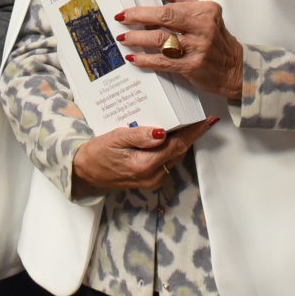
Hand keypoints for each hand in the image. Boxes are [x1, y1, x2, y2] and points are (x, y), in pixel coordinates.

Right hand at [72, 118, 218, 190]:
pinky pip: (166, 161)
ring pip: (173, 156)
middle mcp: (152, 176)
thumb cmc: (98, 153)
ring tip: (184, 122)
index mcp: (145, 165)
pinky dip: (169, 148)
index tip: (208, 120)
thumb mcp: (116, 138)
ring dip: (179, 140)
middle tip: (197, 115)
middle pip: (178, 151)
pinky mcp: (149, 179)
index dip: (194, 132)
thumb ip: (139, 136)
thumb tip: (162, 133)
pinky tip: (167, 136)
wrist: (86, 172)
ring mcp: (152, 180)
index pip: (177, 145)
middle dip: (189, 133)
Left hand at [119, 0, 242, 99]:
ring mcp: (199, 48)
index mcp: (205, 11)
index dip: (145, 10)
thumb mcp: (202, 12)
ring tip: (125, 39)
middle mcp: (203, 28)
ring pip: (162, 42)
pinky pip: (164, 62)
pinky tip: (135, 58)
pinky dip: (147, 60)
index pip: (169, 7)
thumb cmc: (217, 38)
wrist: (235, 68)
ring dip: (139, 40)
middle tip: (122, 21)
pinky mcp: (193, 67)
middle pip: (165, 20)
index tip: (128, 11)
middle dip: (138, 20)